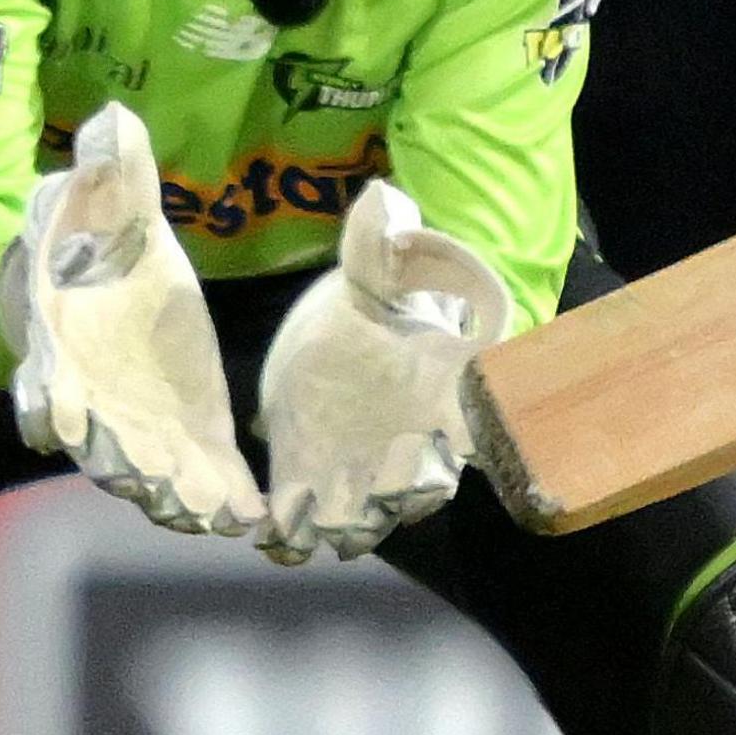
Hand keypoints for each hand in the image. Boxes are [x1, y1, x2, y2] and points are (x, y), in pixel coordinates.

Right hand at [0, 101, 264, 536]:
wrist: (104, 277)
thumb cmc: (93, 240)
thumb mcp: (103, 201)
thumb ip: (110, 177)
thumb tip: (113, 122)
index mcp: (56, 336)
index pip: (42, 370)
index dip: (45, 395)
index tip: (55, 418)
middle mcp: (88, 396)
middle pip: (97, 440)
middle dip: (123, 464)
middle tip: (154, 487)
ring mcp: (138, 425)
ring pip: (149, 470)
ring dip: (176, 495)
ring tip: (211, 516)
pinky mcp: (187, 434)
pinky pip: (202, 473)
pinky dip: (223, 499)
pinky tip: (255, 518)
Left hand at [253, 180, 512, 564]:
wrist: (338, 334)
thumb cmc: (373, 301)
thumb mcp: (375, 268)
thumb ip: (379, 248)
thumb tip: (383, 200)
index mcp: (440, 393)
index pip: (470, 423)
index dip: (462, 439)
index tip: (446, 440)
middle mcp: (408, 447)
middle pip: (416, 490)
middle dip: (395, 497)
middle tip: (371, 498)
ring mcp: (358, 476)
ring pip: (361, 523)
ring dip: (341, 528)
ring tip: (310, 525)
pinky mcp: (305, 483)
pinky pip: (303, 525)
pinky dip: (289, 534)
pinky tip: (265, 528)